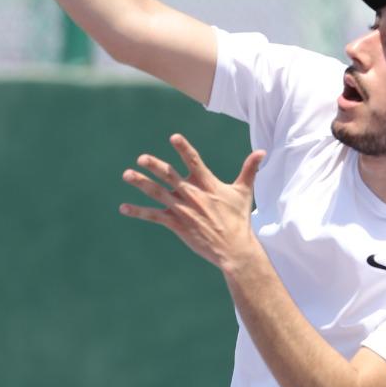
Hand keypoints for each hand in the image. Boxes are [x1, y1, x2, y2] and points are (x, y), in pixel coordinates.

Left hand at [119, 134, 266, 269]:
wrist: (234, 249)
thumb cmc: (238, 219)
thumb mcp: (244, 191)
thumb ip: (250, 169)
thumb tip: (262, 151)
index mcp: (207, 184)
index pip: (194, 162)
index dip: (184, 149)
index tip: (173, 137)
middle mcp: (193, 194)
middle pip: (170, 176)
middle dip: (155, 166)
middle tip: (141, 158)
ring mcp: (183, 209)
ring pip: (158, 193)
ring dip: (141, 184)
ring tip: (126, 174)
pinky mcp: (177, 224)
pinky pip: (154, 216)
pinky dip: (138, 212)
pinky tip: (123, 208)